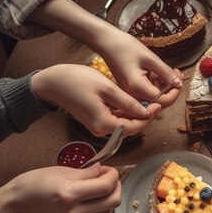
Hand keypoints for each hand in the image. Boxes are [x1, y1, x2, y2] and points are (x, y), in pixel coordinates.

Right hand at [0, 164, 120, 212]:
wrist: (16, 207)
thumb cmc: (31, 185)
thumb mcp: (59, 171)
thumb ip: (85, 172)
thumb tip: (101, 169)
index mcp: (70, 193)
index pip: (105, 186)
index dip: (112, 174)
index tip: (108, 167)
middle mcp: (75, 209)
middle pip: (113, 201)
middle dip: (117, 185)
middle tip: (108, 175)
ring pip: (109, 210)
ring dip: (112, 196)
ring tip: (103, 184)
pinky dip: (104, 204)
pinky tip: (97, 194)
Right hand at [31, 64, 159, 136]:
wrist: (51, 83)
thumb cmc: (77, 82)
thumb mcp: (107, 89)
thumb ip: (128, 103)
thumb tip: (147, 112)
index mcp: (105, 125)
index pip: (135, 126)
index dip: (150, 116)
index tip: (160, 103)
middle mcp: (102, 130)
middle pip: (132, 126)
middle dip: (146, 115)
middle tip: (159, 101)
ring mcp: (98, 126)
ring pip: (125, 122)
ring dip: (138, 112)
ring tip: (151, 99)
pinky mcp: (96, 119)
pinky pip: (116, 117)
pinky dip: (127, 110)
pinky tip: (135, 100)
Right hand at [97, 31, 182, 103]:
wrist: (106, 43)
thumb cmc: (125, 47)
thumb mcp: (150, 58)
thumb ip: (166, 73)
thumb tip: (179, 84)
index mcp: (137, 88)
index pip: (163, 101)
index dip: (175, 93)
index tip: (180, 80)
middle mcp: (132, 95)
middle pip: (158, 101)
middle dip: (170, 88)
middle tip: (176, 73)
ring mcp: (129, 93)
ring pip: (153, 97)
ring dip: (163, 85)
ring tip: (168, 70)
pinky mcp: (128, 89)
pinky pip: (145, 92)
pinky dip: (154, 84)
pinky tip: (156, 72)